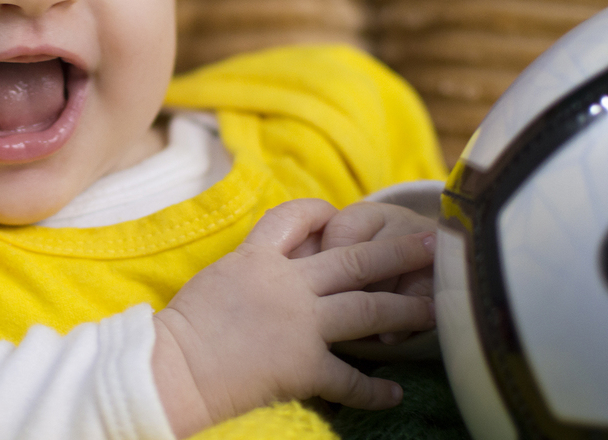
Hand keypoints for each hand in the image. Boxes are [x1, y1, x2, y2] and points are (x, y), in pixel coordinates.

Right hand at [152, 199, 435, 436]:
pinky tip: (394, 393)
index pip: (296, 219)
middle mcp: (286, 283)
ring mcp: (299, 323)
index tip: (341, 215)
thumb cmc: (178, 331)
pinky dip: (374, 388)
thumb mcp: (213, 281)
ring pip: (367, 309)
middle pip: (353, 259)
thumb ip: (246, 273)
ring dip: (405, 309)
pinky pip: (349, 377)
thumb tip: (259, 275)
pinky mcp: (303, 365)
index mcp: (256, 257)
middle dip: (396, 250)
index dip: (322, 214)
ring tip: (435, 309)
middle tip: (432, 243)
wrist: (171, 367)